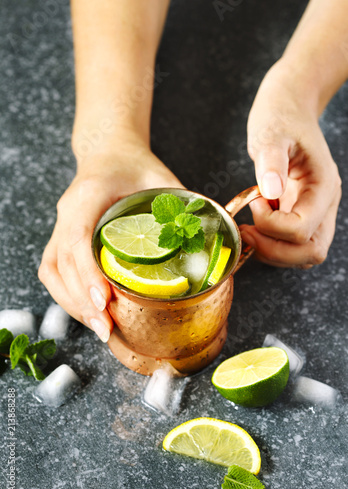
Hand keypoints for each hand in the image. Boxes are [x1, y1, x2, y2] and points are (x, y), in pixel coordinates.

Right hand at [38, 143, 183, 341]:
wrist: (109, 153)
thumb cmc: (134, 165)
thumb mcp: (161, 178)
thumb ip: (181, 206)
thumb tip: (208, 241)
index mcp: (89, 193)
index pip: (78, 236)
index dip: (88, 272)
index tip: (104, 300)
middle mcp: (68, 210)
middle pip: (61, 262)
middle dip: (82, 300)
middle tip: (105, 327)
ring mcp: (61, 224)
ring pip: (52, 270)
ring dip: (73, 303)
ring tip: (99, 327)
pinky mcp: (61, 237)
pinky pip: (53, 270)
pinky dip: (68, 295)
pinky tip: (88, 311)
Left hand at [240, 62, 341, 267]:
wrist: (288, 108)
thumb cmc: (281, 117)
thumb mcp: (271, 134)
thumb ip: (271, 162)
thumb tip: (271, 191)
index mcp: (323, 185)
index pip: (303, 228)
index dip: (272, 226)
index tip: (255, 203)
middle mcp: (324, 204)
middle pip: (311, 251)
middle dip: (274, 249)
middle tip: (248, 231)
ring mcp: (315, 211)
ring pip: (304, 254)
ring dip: (273, 251)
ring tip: (250, 229)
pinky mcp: (301, 213)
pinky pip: (293, 245)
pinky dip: (272, 245)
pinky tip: (255, 227)